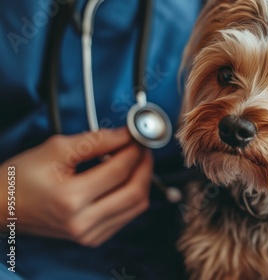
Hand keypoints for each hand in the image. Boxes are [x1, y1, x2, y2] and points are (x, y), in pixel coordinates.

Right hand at [0, 127, 152, 246]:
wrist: (3, 205)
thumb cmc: (22, 177)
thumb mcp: (57, 149)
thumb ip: (97, 140)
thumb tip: (127, 135)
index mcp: (71, 199)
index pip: (119, 171)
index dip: (134, 150)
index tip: (138, 136)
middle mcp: (83, 222)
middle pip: (135, 191)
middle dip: (145, 165)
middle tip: (143, 148)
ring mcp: (89, 235)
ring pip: (136, 206)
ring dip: (143, 180)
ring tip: (136, 161)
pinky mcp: (93, 239)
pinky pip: (127, 216)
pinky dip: (133, 196)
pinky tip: (126, 180)